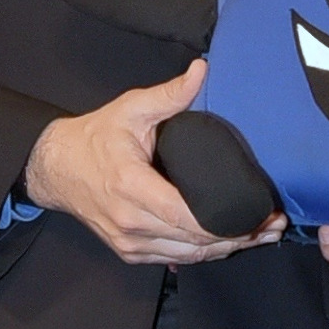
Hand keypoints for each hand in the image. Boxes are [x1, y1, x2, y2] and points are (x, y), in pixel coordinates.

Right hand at [25, 63, 281, 268]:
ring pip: (188, 256)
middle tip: (272, 225)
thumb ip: (169, 94)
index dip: (227, 221)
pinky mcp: (128, 252)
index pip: (187, 217)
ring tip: (260, 236)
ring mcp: (128, 243)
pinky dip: (202, 253)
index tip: (260, 213)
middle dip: (238, 237)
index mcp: (131, 187)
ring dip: (225, 249)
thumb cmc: (95, 137)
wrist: (55, 169)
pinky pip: (174, 259)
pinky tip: (228, 243)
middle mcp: (130, 222)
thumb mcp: (131, 109)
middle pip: (194, 242)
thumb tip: (202, 69)